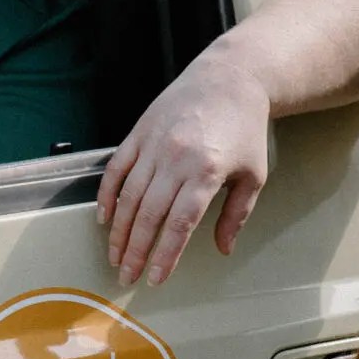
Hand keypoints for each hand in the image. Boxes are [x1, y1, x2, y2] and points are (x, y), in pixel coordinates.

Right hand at [98, 45, 270, 286]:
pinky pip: (116, 169)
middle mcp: (176, 159)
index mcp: (206, 172)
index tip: (156, 279)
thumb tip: (223, 248)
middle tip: (127, 277)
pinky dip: (107, 195)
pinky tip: (104, 218)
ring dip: (119, 231)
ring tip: (116, 257)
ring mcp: (153, 144)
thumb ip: (237, 214)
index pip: (179, 224)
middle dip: (135, 252)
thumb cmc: (244, 129)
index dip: (165, 255)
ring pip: (128, 196)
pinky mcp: (139, 132)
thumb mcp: (253, 174)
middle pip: (148, 215)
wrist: (229, 79)